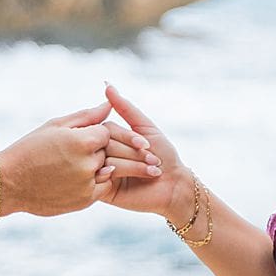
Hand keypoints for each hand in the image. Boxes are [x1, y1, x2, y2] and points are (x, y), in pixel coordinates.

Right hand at [0, 101, 144, 216]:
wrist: (9, 183)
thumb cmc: (29, 149)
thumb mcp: (55, 126)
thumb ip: (86, 116)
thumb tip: (108, 104)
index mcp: (79, 139)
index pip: (107, 131)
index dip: (114, 132)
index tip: (131, 134)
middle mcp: (85, 161)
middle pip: (113, 151)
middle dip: (129, 151)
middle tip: (154, 155)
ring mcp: (85, 182)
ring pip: (113, 170)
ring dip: (131, 169)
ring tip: (151, 170)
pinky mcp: (85, 200)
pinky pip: (104, 188)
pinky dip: (108, 183)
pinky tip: (111, 179)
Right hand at [99, 83, 190, 219]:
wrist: (174, 186)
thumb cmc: (164, 155)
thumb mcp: (145, 128)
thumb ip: (125, 108)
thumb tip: (107, 84)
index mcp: (110, 139)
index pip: (106, 128)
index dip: (127, 136)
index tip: (147, 144)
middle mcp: (102, 154)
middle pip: (104, 144)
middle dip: (132, 152)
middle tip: (153, 160)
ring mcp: (101, 172)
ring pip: (105, 159)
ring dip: (133, 165)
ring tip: (152, 170)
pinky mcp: (102, 191)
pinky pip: (104, 177)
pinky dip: (123, 175)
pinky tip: (137, 182)